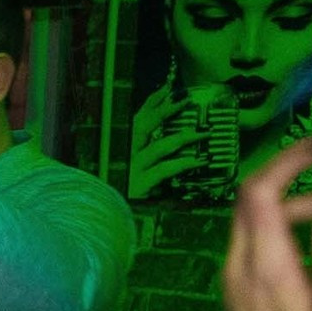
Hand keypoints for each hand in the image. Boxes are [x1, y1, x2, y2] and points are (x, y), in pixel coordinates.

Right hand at [127, 83, 207, 199]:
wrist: (108, 222)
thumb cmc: (126, 197)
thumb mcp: (136, 173)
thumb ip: (151, 158)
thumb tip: (178, 140)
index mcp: (124, 150)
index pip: (137, 120)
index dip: (151, 102)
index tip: (167, 88)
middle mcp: (125, 157)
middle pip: (144, 126)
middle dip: (164, 110)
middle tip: (185, 99)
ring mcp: (132, 171)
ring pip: (158, 147)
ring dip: (183, 137)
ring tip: (203, 132)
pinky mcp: (141, 187)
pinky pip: (165, 170)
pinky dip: (183, 163)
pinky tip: (199, 160)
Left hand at [221, 134, 311, 310]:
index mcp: (262, 264)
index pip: (258, 190)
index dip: (289, 159)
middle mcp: (236, 262)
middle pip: (256, 196)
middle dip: (308, 182)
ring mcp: (231, 271)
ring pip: (258, 214)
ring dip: (305, 205)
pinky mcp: (235, 281)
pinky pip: (257, 233)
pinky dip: (291, 223)